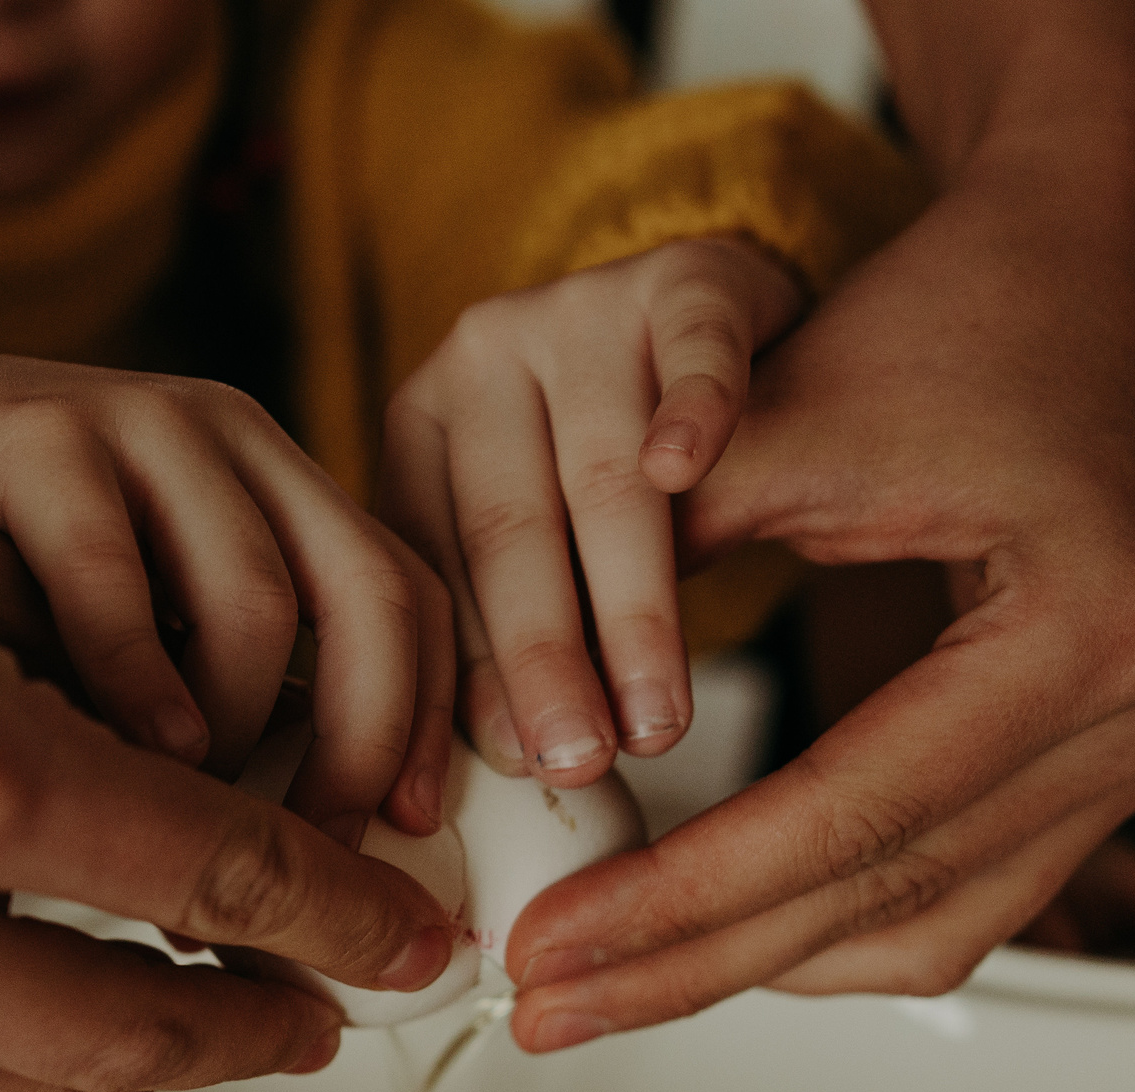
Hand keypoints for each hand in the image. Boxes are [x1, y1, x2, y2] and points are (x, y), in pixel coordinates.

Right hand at [0, 125, 460, 1091]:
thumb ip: (69, 679)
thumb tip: (170, 769)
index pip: (220, 881)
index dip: (343, 913)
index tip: (411, 937)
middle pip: (138, 1032)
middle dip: (259, 1026)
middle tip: (325, 1005)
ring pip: (15, 1089)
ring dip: (131, 1066)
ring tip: (195, 1025)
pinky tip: (25, 1007)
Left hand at [378, 237, 804, 784]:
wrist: (712, 322)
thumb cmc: (612, 463)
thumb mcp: (542, 536)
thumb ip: (517, 628)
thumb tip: (517, 765)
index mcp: (421, 429)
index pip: (439, 569)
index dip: (472, 679)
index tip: (515, 770)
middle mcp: (480, 359)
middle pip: (509, 530)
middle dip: (545, 661)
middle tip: (579, 759)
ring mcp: (579, 308)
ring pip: (600, 472)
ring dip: (631, 606)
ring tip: (658, 712)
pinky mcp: (684, 278)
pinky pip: (693, 352)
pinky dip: (691, 411)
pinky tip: (685, 471)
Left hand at [499, 45, 1134, 1050]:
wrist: (1076, 268)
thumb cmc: (945, 316)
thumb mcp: (780, 422)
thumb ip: (651, 563)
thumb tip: (523, 732)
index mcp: (1093, 625)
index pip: (848, 812)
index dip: (680, 896)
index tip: (546, 944)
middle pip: (886, 896)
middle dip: (694, 963)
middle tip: (545, 1003)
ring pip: (929, 929)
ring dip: (761, 967)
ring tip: (604, 985)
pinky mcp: (1107, 762)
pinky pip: (958, 892)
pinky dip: (829, 923)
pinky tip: (711, 937)